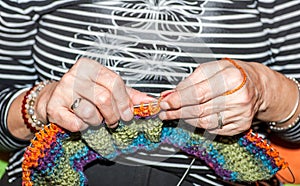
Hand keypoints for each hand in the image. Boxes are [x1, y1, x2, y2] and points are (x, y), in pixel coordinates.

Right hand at [36, 58, 153, 131]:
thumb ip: (129, 95)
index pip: (115, 82)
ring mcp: (62, 90)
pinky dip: (83, 127)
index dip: (125, 101)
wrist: (55, 98)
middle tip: (113, 121)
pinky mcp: (53, 107)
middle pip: (104, 98)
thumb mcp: (107, 89)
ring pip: (90, 113)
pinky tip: (80, 120)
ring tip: (94, 118)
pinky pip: (76, 123)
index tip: (128, 114)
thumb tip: (151, 102)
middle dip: (113, 115)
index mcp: (90, 67)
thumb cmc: (86, 93)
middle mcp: (74, 75)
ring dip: (97, 121)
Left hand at [158, 58, 266, 135]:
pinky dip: (199, 125)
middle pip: (200, 110)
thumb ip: (189, 82)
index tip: (165, 102)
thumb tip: (169, 95)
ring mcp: (241, 114)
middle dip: (177, 112)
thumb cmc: (232, 74)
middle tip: (165, 111)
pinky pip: (214, 129)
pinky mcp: (241, 125)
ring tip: (174, 114)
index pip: (198, 93)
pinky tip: (192, 118)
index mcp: (231, 78)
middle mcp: (239, 97)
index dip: (178, 100)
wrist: (257, 85)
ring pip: (205, 123)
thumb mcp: (211, 68)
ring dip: (185, 120)